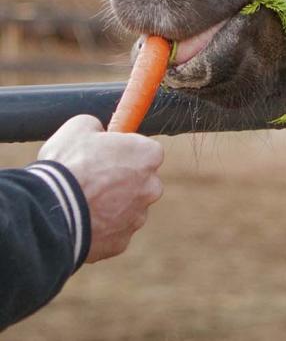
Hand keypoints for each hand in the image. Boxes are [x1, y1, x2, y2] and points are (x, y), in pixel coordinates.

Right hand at [37, 115, 163, 262]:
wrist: (51, 210)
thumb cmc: (68, 165)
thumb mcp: (79, 128)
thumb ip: (97, 127)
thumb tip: (97, 131)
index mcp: (148, 155)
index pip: (147, 151)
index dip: (125, 152)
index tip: (109, 155)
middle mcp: (152, 187)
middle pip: (142, 182)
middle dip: (123, 181)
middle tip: (94, 181)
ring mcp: (137, 217)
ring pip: (128, 208)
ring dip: (111, 206)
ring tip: (82, 203)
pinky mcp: (121, 242)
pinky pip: (113, 232)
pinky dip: (100, 228)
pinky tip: (80, 221)